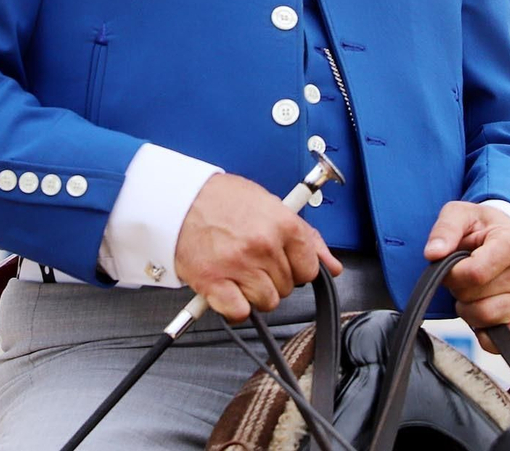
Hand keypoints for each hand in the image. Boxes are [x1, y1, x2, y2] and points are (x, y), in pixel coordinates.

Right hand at [175, 173, 342, 320]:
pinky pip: (240, 312)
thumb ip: (306, 237)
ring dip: (254, 293)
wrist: (178, 198)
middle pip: (287, 286)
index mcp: (282, 224)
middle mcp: (263, 246)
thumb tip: (331, 265)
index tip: (284, 263)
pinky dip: (235, 307)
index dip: (297, 268)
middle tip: (253, 260)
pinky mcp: (214, 283)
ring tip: (239, 272)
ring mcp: (239, 266)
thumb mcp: (271, 204)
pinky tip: (228, 289)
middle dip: (273, 278)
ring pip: (267, 301)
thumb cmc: (220, 198)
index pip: (310, 268)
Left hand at [424, 201, 509, 352]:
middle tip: (464, 273)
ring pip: (484, 318)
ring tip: (473, 290)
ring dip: (468, 308)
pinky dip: (486, 335)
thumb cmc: (481, 226)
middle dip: (458, 288)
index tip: (451, 262)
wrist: (505, 235)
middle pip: (475, 297)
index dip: (452, 274)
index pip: (474, 273)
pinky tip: (481, 317)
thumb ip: (445, 229)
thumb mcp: (460, 214)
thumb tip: (432, 254)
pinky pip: (506, 342)